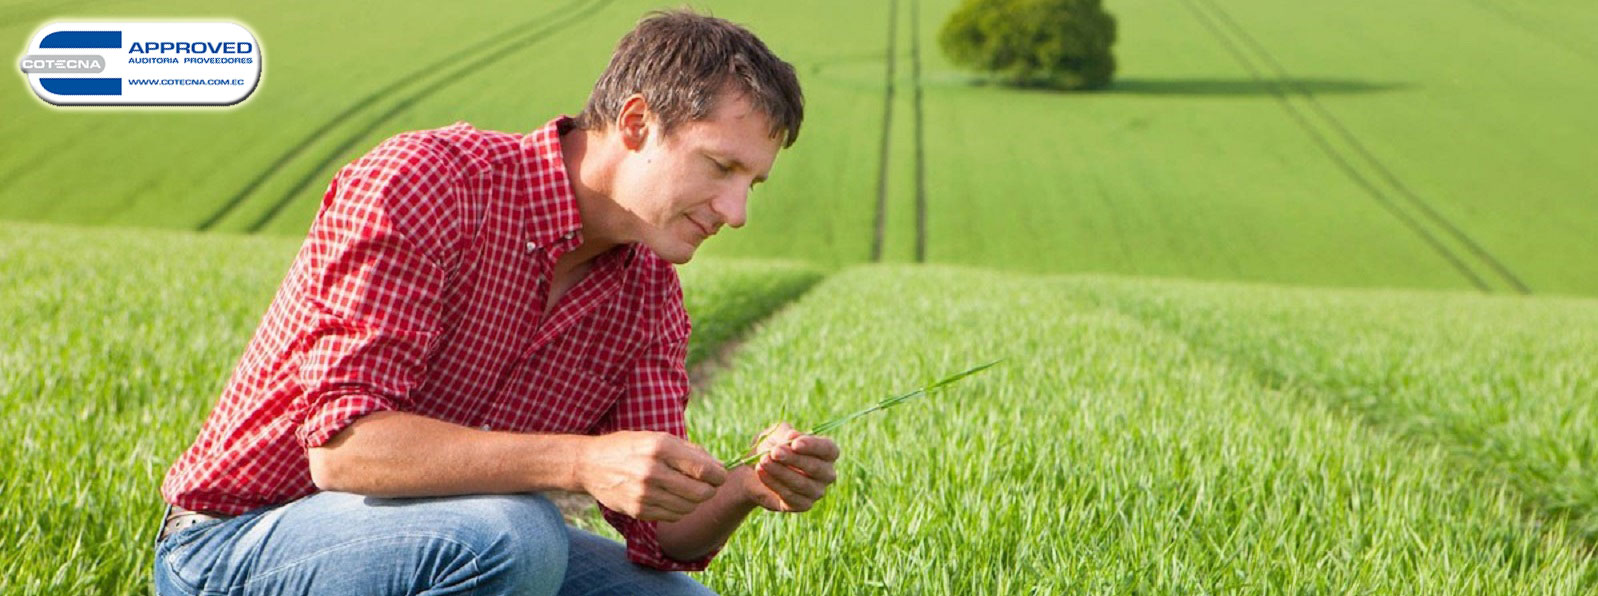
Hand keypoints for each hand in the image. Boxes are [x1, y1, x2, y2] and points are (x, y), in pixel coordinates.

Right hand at [576, 431, 726, 521]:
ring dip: (695, 501)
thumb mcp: (658, 438)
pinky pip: (673, 516)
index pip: (703, 470)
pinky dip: (680, 510)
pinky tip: (674, 499)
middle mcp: (653, 471)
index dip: (719, 476)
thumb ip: (690, 451)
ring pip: (689, 507)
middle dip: (710, 490)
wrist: (591, 464)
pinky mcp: (639, 511)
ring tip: (690, 491)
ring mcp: (645, 494)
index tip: (721, 476)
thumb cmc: (629, 447)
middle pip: (700, 492)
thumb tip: (719, 466)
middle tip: (709, 486)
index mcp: (660, 448)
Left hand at [739, 422, 839, 512]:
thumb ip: (784, 432)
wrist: (753, 471)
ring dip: (781, 471)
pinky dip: (774, 483)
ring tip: (763, 461)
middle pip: (817, 468)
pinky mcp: (802, 505)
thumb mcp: (775, 434)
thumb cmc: (771, 448)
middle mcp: (826, 473)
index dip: (813, 446)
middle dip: (794, 459)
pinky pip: (791, 496)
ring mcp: (816, 491)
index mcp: (826, 453)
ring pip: (802, 484)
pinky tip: (761, 472)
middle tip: (774, 452)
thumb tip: (792, 436)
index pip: (829, 450)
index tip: (794, 443)